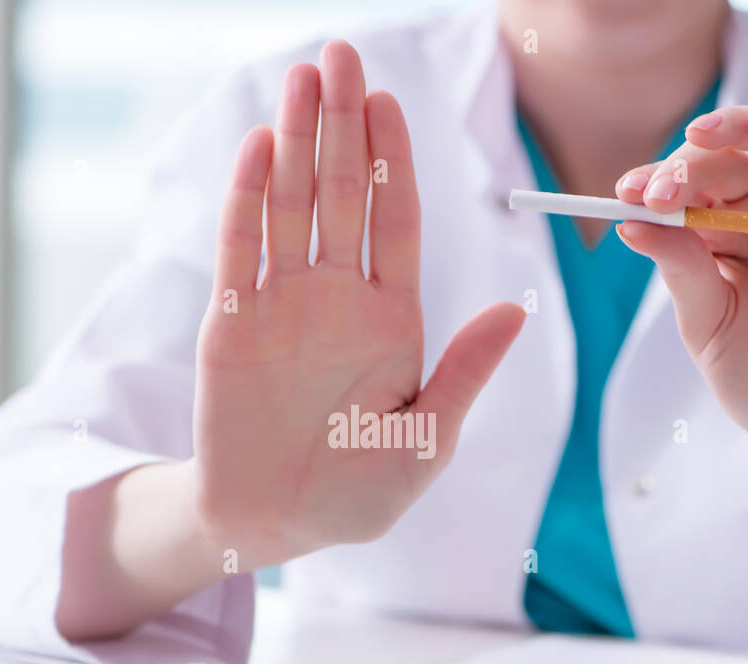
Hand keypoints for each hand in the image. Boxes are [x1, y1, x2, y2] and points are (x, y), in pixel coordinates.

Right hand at [193, 41, 523, 565]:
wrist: (276, 524)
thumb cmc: (359, 492)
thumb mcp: (426, 438)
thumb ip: (464, 372)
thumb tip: (515, 309)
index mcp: (391, 317)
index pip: (395, 220)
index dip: (393, 160)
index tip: (389, 101)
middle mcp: (337, 297)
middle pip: (344, 195)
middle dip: (343, 126)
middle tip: (339, 55)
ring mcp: (282, 305)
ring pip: (292, 206)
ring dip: (296, 142)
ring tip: (301, 79)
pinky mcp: (232, 323)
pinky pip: (241, 250)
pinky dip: (248, 199)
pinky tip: (261, 148)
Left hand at [614, 102, 747, 611]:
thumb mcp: (704, 320)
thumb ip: (680, 266)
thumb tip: (629, 221)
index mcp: (716, 239)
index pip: (683, 192)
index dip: (653, 184)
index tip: (622, 193)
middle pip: (721, 164)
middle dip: (684, 168)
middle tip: (655, 189)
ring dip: (735, 130)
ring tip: (701, 132)